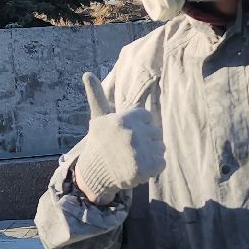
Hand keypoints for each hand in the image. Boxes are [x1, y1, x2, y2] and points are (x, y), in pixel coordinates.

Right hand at [72, 72, 164, 203]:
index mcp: (123, 119)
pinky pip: (162, 163)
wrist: (94, 174)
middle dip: (147, 140)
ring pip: (161, 148)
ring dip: (151, 155)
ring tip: (134, 159)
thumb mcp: (98, 118)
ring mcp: (140, 152)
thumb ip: (97, 95)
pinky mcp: (146, 168)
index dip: (140, 127)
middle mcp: (132, 133)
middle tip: (130, 149)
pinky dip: (153, 168)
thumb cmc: (99, 143)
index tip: (127, 135)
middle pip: (157, 132)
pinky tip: (139, 169)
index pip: (148, 117)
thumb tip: (87, 73)